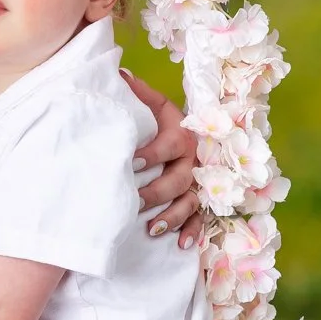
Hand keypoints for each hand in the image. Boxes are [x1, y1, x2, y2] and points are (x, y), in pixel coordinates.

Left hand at [122, 68, 204, 249]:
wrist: (186, 131)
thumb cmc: (161, 120)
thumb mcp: (152, 103)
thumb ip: (138, 92)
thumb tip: (118, 74)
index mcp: (183, 135)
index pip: (169, 146)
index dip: (152, 154)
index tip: (132, 162)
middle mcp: (194, 160)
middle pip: (179, 179)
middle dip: (156, 192)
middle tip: (134, 201)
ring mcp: (198, 183)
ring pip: (190, 203)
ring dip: (173, 217)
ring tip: (153, 229)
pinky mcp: (200, 201)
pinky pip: (201, 219)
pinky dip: (192, 232)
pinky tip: (180, 245)